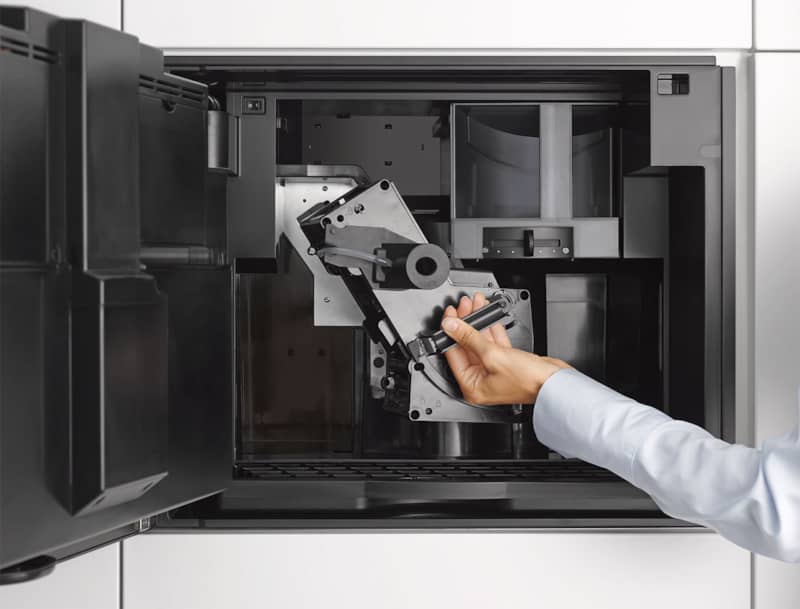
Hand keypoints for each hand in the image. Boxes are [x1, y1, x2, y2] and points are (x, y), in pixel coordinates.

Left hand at [441, 294, 569, 404]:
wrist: (555, 382)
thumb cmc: (528, 381)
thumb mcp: (493, 355)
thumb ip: (469, 338)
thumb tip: (451, 326)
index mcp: (471, 386)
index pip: (453, 354)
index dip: (450, 332)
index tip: (449, 316)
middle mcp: (480, 380)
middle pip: (466, 346)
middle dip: (465, 323)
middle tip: (463, 306)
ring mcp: (494, 371)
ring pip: (480, 341)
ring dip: (478, 322)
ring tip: (475, 305)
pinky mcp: (507, 362)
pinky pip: (493, 343)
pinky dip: (491, 329)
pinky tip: (487, 317)